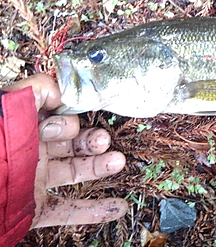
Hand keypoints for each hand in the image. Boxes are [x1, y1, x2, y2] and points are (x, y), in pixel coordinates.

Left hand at [2, 74, 127, 227]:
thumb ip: (34, 92)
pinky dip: (94, 211)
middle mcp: (32, 154)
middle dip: (92, 139)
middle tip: (102, 140)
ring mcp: (35, 183)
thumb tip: (61, 92)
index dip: (68, 119)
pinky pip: (69, 210)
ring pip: (75, 172)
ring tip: (117, 162)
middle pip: (71, 143)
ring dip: (100, 166)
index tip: (69, 123)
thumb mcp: (6, 108)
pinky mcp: (37, 209)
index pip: (56, 118)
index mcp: (24, 130)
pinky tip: (117, 207)